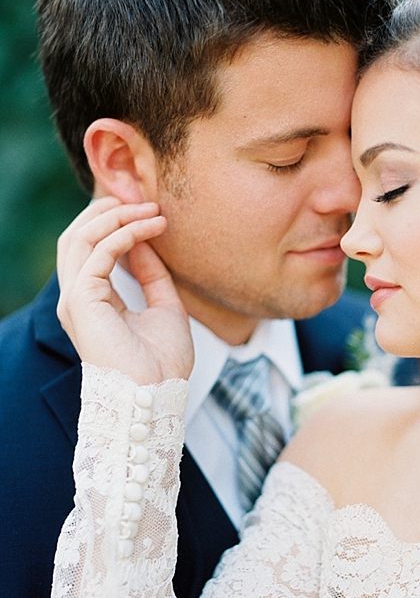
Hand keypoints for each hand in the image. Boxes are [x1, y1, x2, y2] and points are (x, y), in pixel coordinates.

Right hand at [57, 197, 193, 383]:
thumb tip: (148, 241)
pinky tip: (150, 228)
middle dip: (109, 211)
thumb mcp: (165, 308)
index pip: (91, 250)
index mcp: (94, 303)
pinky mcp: (81, 301)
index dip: (116, 224)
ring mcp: (76, 300)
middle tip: (145, 200)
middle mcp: (78, 299)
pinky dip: (124, 234)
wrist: (156, 397)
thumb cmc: (162, 365)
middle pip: (77, 237)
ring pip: (81, 238)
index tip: (150, 211)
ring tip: (151, 210)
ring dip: (117, 217)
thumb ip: (154, 276)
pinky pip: (97, 253)